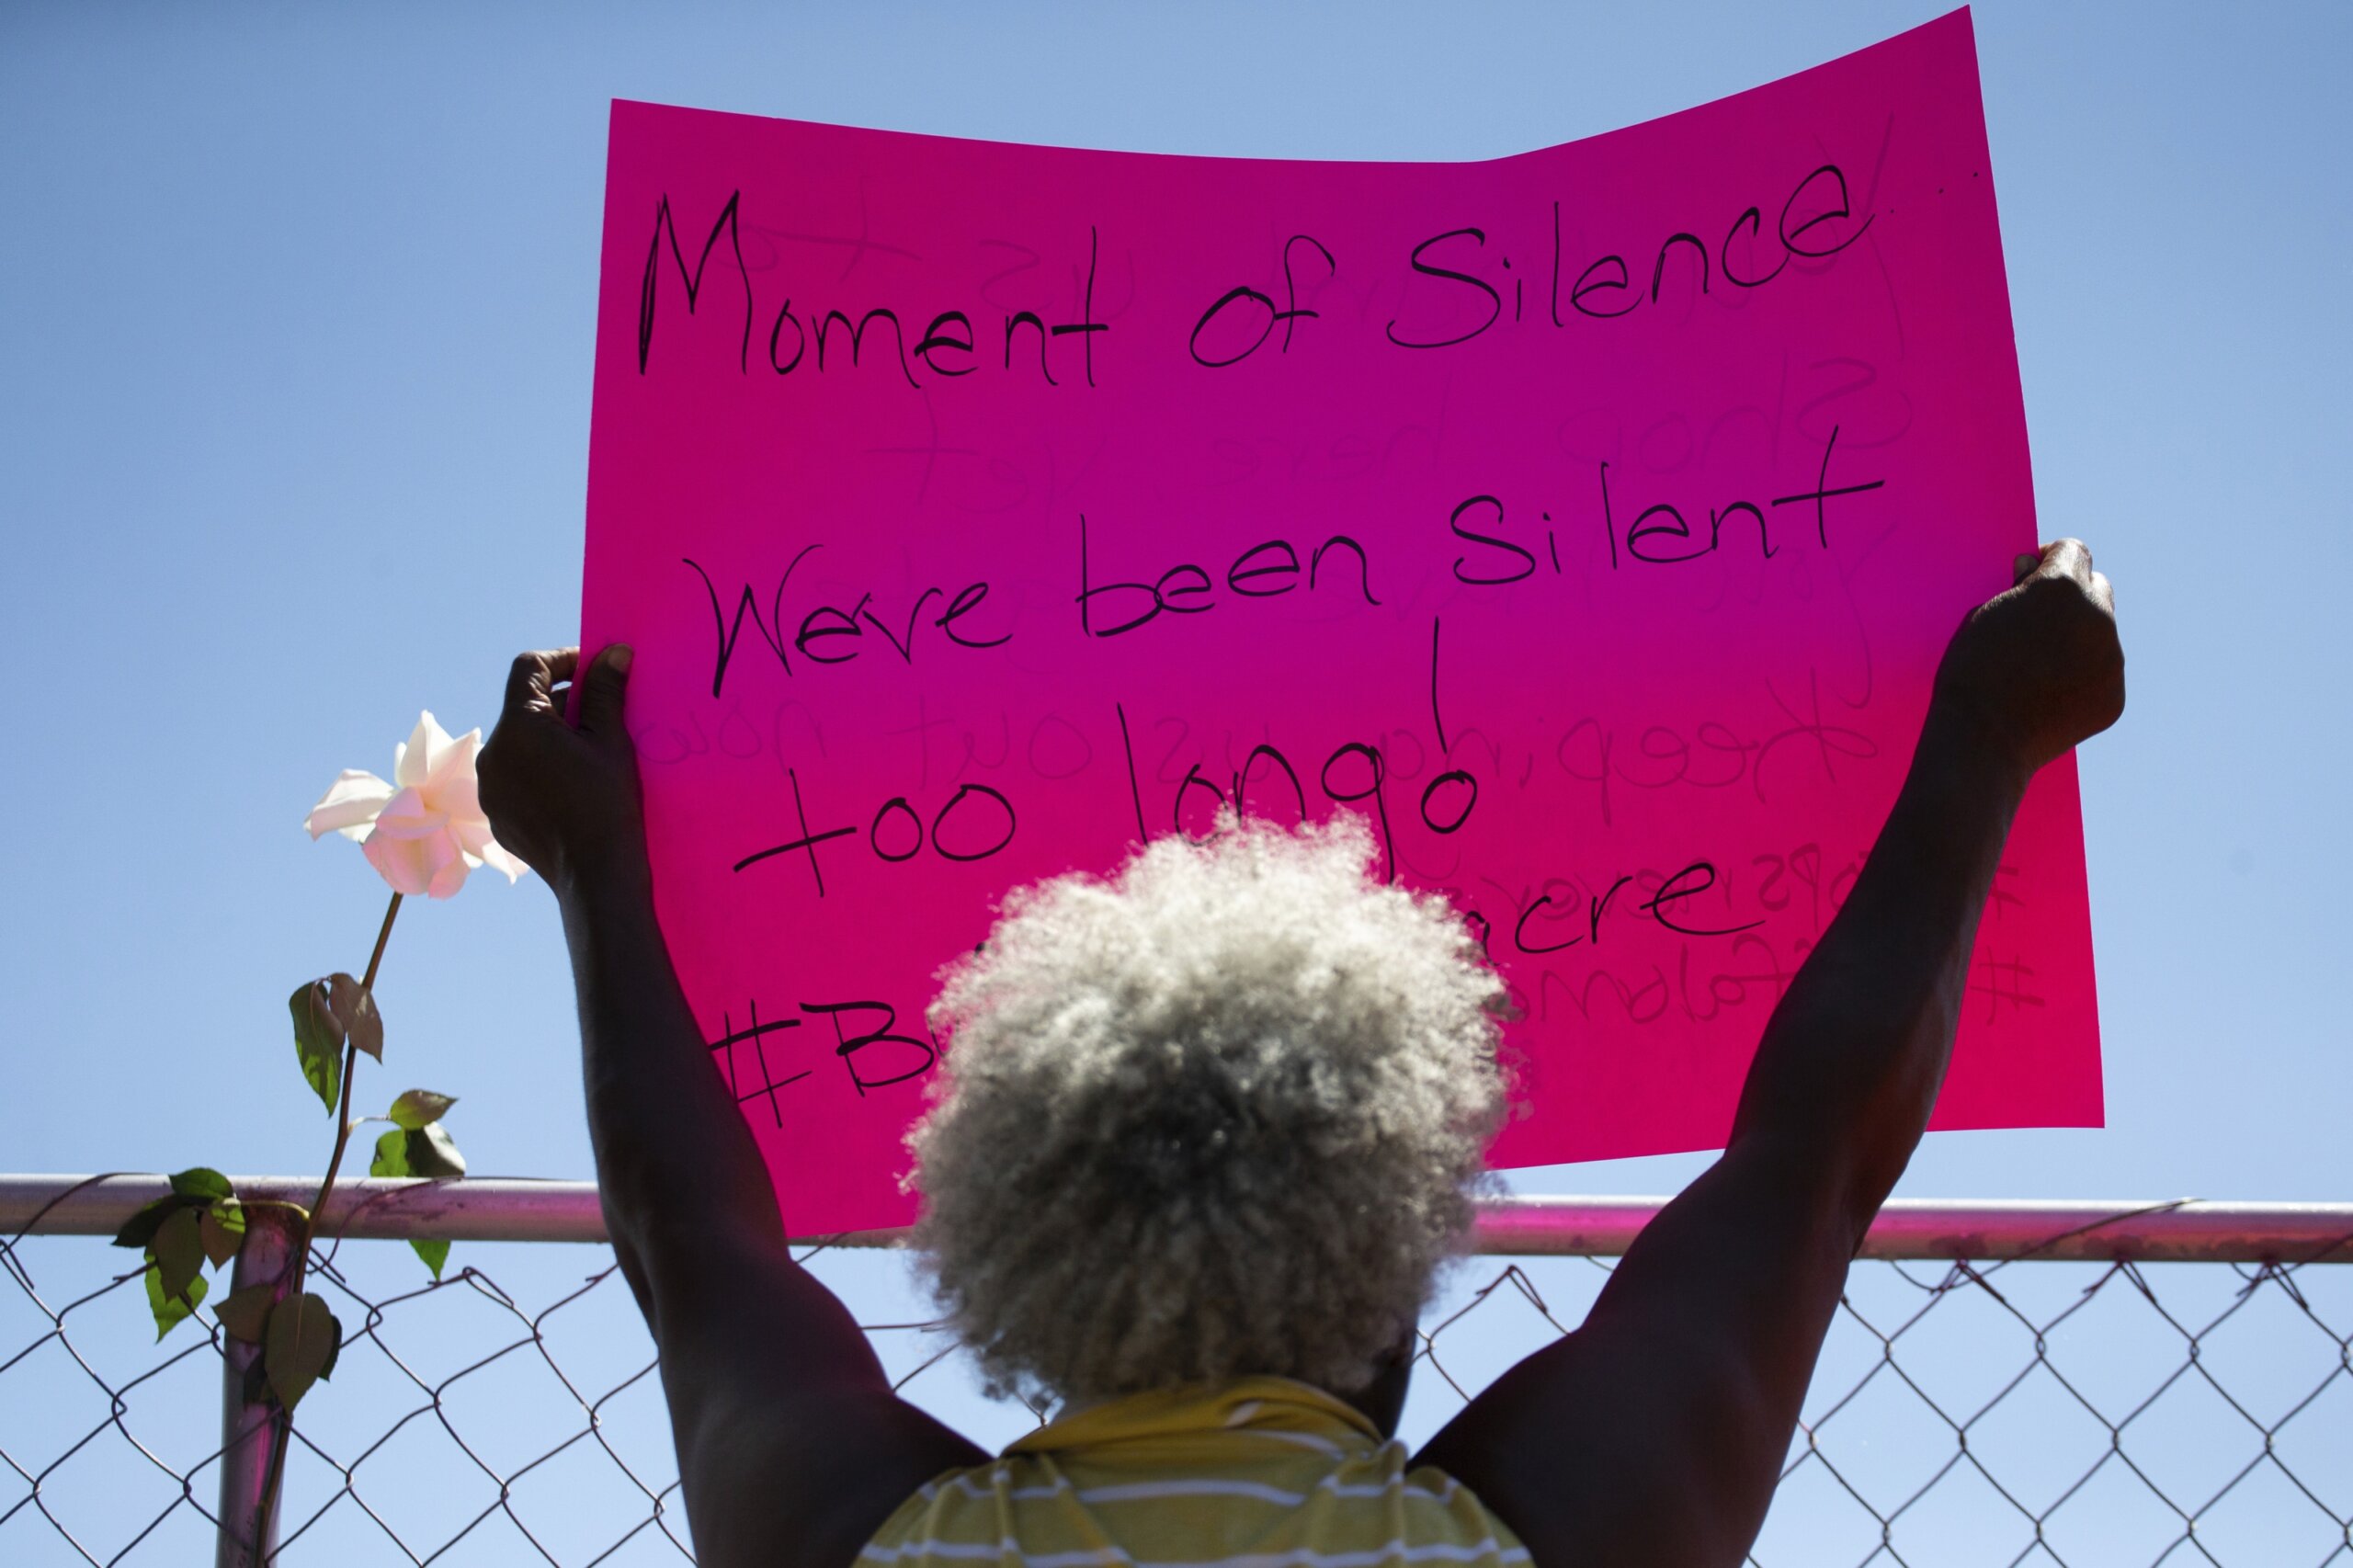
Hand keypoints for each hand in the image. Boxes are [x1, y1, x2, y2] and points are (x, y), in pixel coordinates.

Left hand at [477, 646, 644, 897]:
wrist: (593, 874)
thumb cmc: (606, 802)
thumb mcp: (611, 740)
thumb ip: (605, 690)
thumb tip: (613, 652)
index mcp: (518, 725)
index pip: (528, 667)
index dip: (562, 659)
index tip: (593, 667)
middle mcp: (491, 751)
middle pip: (524, 707)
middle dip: (562, 702)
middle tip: (602, 713)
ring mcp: (488, 786)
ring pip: (518, 743)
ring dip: (549, 737)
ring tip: (589, 754)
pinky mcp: (494, 814)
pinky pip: (514, 776)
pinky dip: (539, 769)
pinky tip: (572, 786)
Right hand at [1932, 539, 2124, 778]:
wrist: (1983, 739)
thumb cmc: (1971, 672)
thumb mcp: (1982, 614)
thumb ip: (2018, 588)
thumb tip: (2034, 570)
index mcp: (2061, 587)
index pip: (2075, 551)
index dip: (2052, 559)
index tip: (2034, 574)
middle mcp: (2098, 616)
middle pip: (2097, 587)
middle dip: (2072, 596)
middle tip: (2039, 620)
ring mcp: (2112, 658)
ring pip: (2101, 633)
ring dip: (2077, 638)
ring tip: (2038, 666)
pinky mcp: (2115, 694)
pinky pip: (2102, 673)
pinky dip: (2081, 677)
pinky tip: (2048, 693)